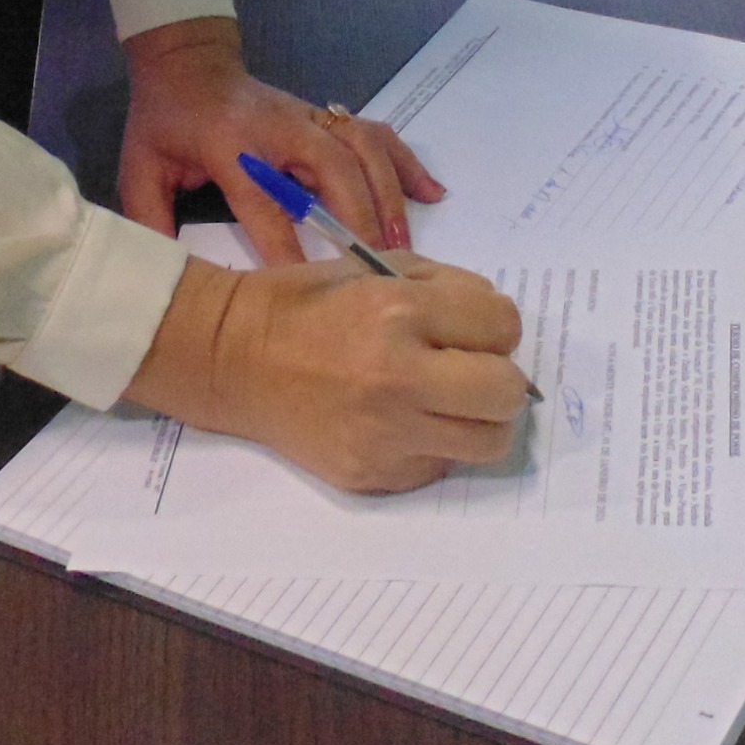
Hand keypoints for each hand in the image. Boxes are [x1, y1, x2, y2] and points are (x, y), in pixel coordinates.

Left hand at [116, 16, 442, 259]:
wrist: (188, 61)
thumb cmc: (164, 120)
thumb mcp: (141, 167)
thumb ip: (150, 219)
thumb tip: (165, 278)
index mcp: (230, 144)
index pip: (264, 200)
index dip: (284, 246)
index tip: (304, 289)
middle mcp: (279, 128)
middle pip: (331, 170)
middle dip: (357, 220)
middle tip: (376, 270)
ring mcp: (309, 117)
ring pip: (362, 149)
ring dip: (388, 195)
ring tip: (405, 246)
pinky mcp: (326, 115)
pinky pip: (376, 133)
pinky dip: (406, 161)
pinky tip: (432, 193)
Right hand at [128, 252, 527, 491]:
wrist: (237, 359)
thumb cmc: (308, 304)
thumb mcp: (377, 269)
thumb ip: (447, 289)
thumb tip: (499, 326)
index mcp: (398, 313)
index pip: (503, 326)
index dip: (494, 324)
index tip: (470, 327)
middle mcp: (397, 379)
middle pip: (507, 393)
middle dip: (499, 377)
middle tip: (470, 370)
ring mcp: (385, 436)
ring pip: (489, 442)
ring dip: (479, 419)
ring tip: (449, 402)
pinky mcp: (374, 475)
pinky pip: (442, 466)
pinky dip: (436, 444)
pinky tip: (403, 422)